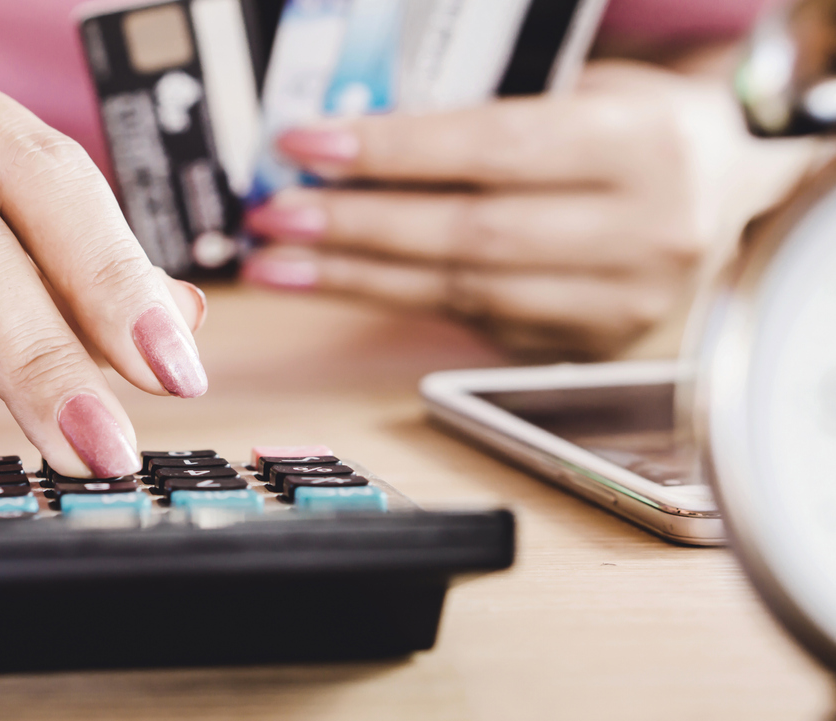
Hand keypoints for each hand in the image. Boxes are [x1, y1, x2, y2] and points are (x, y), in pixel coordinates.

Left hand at [243, 61, 815, 357]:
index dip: (393, 153)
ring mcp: (616, 303)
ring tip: (280, 264)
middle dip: (356, 227)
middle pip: (468, 235)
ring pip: (460, 292)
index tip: (307, 147)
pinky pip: (471, 320)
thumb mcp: (585, 92)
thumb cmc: (641, 132)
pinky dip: (396, 300)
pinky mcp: (583, 344)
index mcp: (642, 146)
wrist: (728, 204)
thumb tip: (355, 136)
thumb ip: (489, 113)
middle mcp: (640, 233)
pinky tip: (339, 284)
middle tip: (276, 217)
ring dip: (355, 278)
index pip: (494, 149)